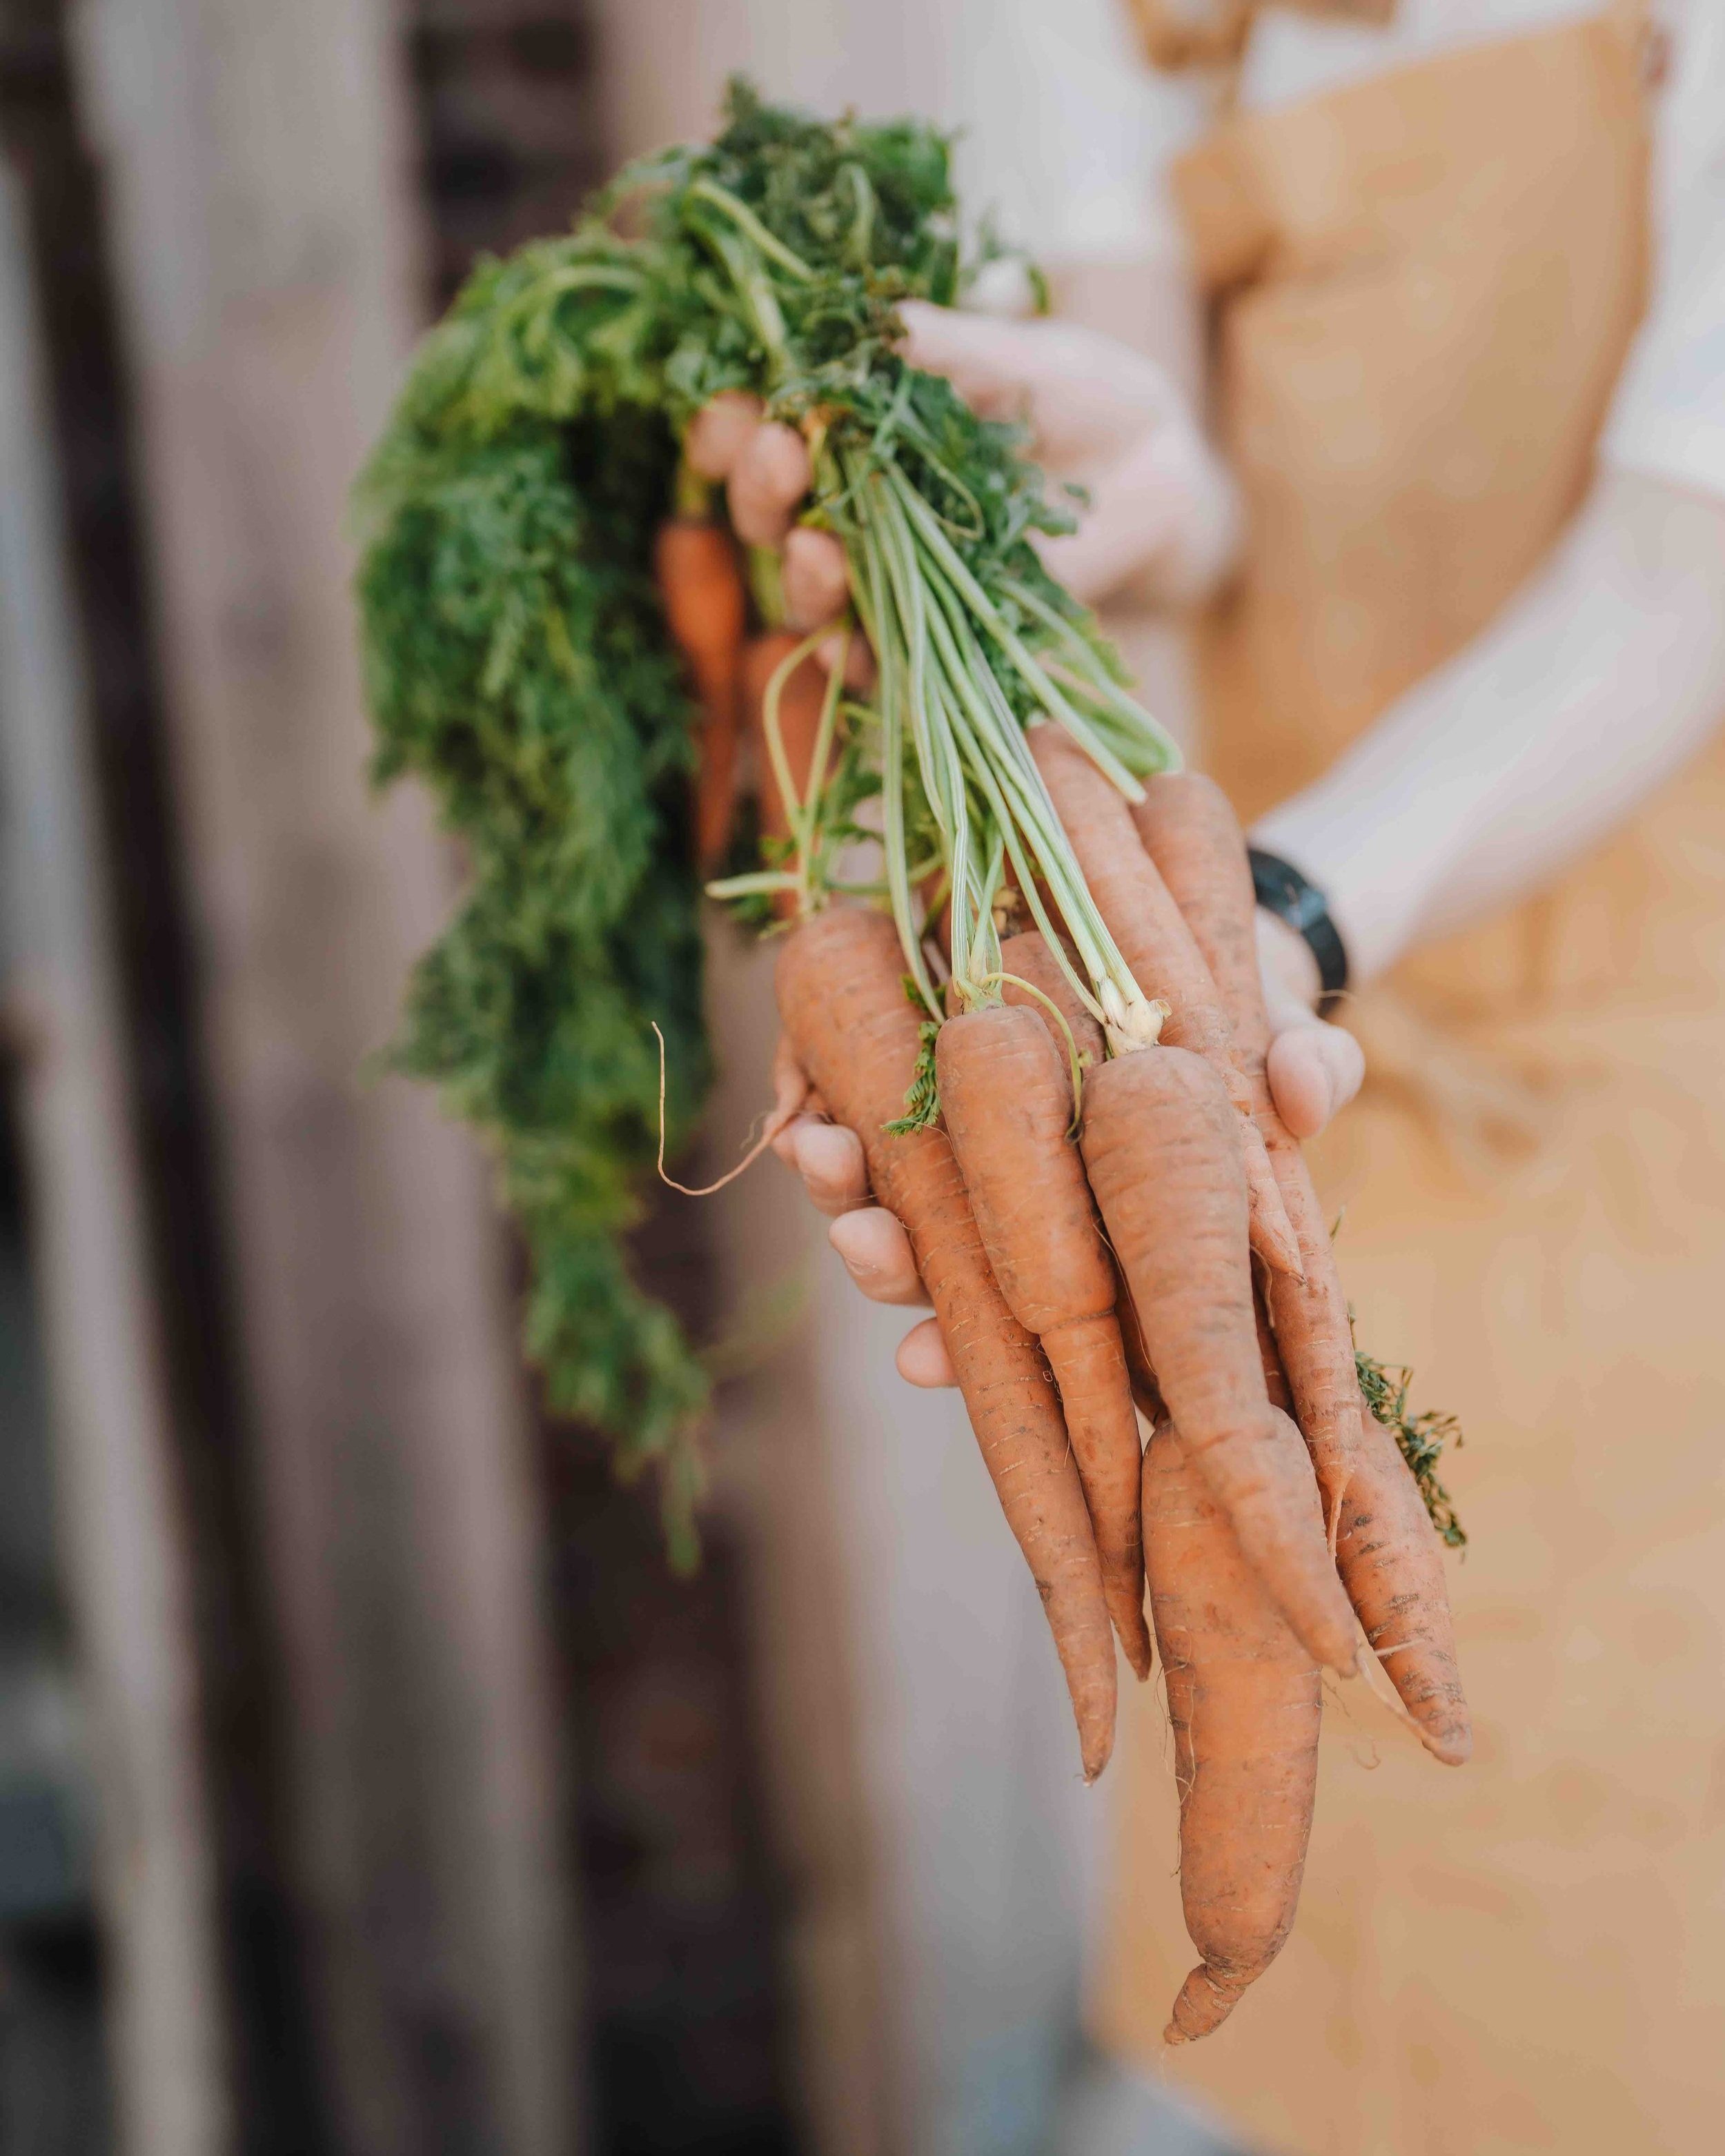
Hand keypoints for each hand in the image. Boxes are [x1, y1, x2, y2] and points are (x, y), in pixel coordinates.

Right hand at [683, 299, 1238, 654]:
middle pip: (770, 515)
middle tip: (777, 457)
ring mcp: (892, 574)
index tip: (733, 408)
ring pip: (814, 594)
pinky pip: (884, 662)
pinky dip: (862, 663)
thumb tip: (877, 323)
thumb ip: (947, 349)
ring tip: (816, 552)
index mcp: (849, 425)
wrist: (1159, 465)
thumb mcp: (1017, 357)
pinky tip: (851, 651)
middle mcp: (853, 504)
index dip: (731, 427)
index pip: (760, 430)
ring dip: (802, 579)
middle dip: (760, 491)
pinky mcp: (940, 633)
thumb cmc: (1078, 391)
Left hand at [771, 928, 1362, 1390]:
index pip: (1027, 1324)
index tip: (916, 1360)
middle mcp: (1025, 1209)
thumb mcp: (1292, 1049)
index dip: (963, 1350)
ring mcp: (975, 1144)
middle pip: (933, 1265)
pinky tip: (797, 1097)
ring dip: (842, 1185)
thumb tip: (1313, 1086)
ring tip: (819, 1153)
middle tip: (858, 1241)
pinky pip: (866, 1096)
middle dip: (884, 1263)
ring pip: (890, 1190)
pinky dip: (823, 1096)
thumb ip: (1316, 1072)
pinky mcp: (934, 1067)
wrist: (1206, 946)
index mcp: (1106, 1246)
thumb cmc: (1254, 1030)